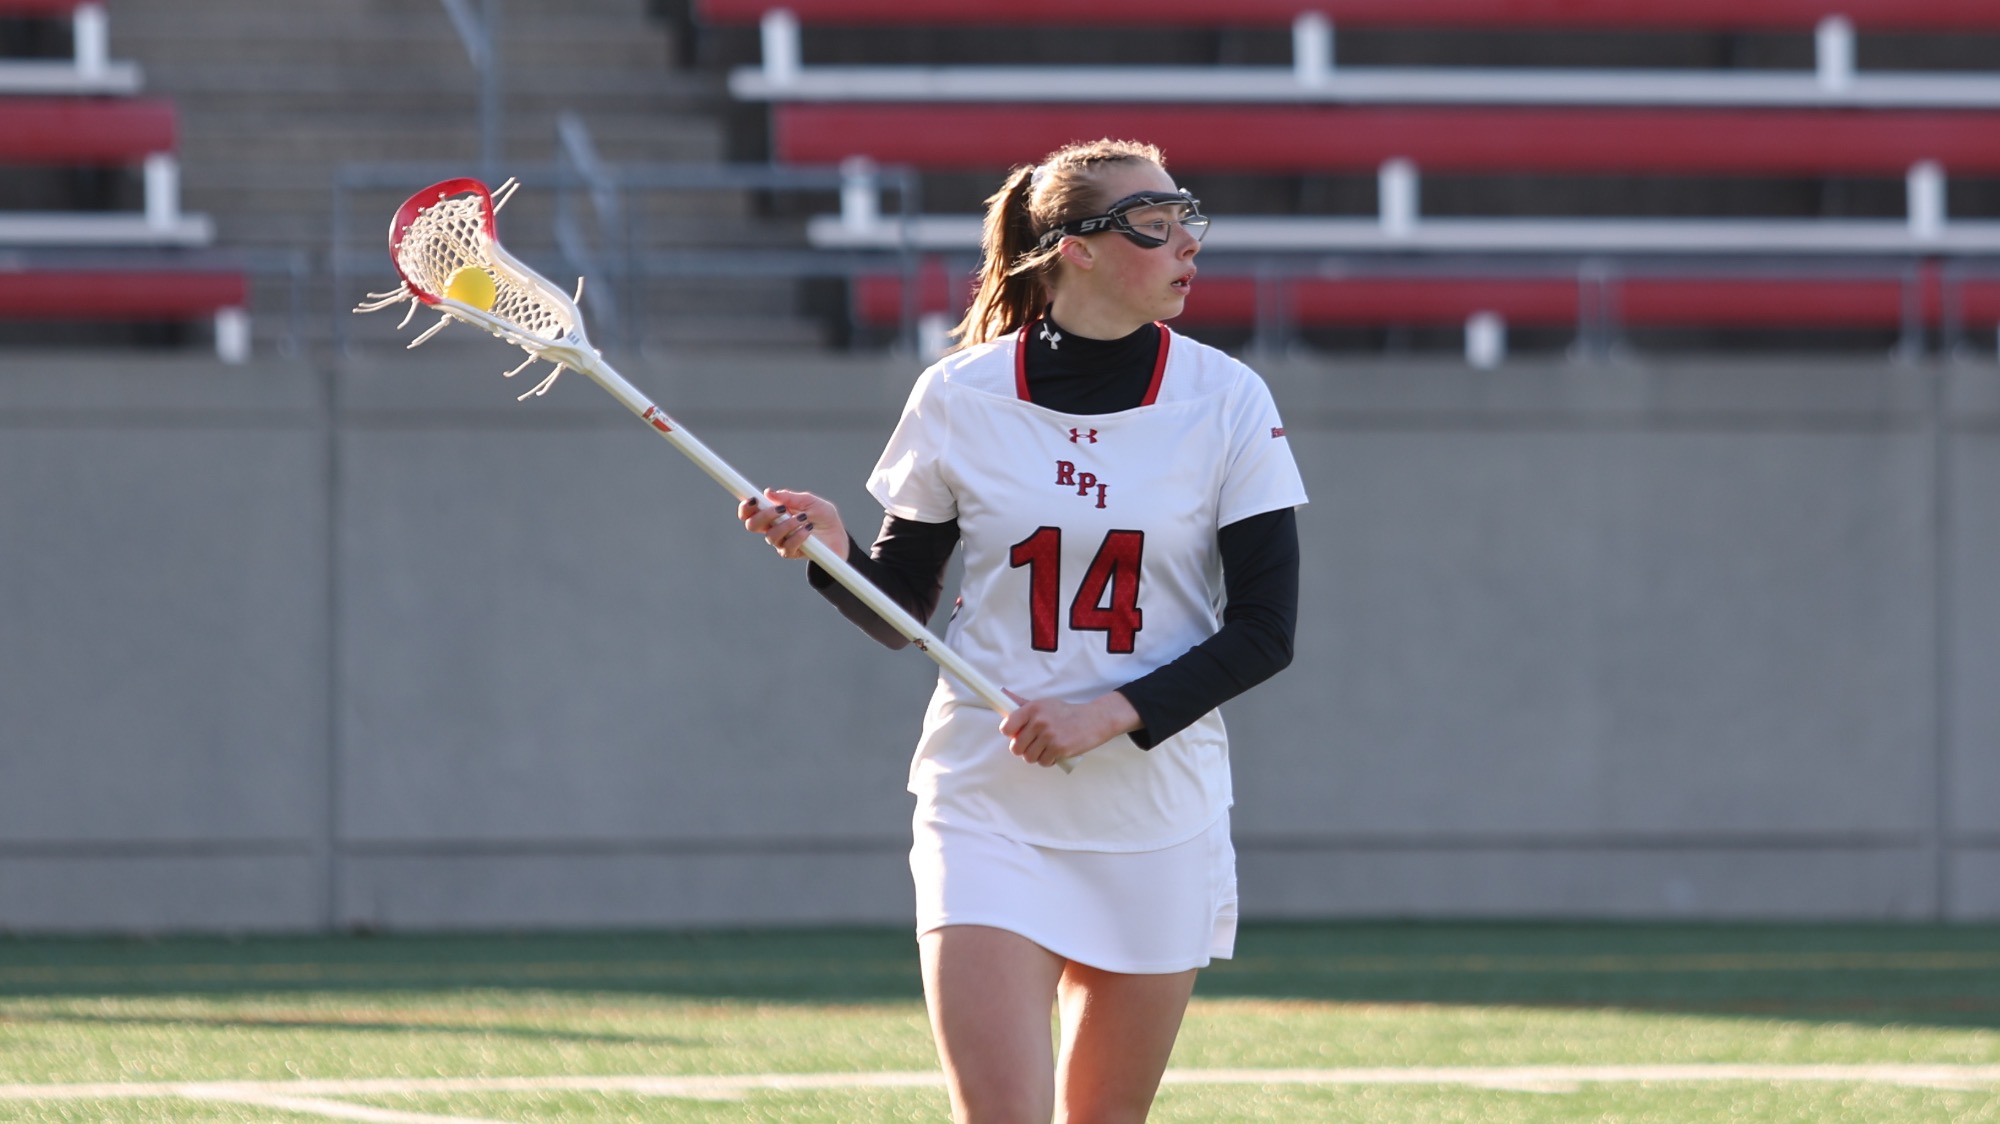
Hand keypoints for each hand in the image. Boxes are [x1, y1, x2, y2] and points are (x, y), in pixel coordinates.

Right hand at [738, 488, 846, 560]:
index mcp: (773, 514)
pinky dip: (797, 536)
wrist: (838, 535)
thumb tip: (769, 492)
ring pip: (771, 536)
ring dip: (786, 525)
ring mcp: (781, 542)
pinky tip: (808, 529)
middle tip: (781, 509)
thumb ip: (790, 497)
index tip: (753, 500)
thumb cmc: (823, 516)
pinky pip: (787, 547)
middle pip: (752, 526)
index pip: (750, 512)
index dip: (745, 507)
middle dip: (763, 516)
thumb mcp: (809, 501)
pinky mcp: (791, 553)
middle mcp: (773, 528)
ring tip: (803, 518)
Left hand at [998, 689, 1141, 768]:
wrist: (1094, 719)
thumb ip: (1022, 702)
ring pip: (1029, 757)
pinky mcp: (1059, 748)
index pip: (1006, 727)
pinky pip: (1043, 762)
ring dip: (1036, 756)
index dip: (1011, 734)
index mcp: (1033, 708)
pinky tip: (1055, 752)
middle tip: (1035, 744)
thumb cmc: (1066, 713)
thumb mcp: (1044, 703)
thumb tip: (1002, 692)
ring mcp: (1049, 735)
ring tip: (1046, 748)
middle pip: (1016, 748)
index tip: (1018, 734)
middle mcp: (1039, 721)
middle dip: (1024, 749)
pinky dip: (1048, 760)